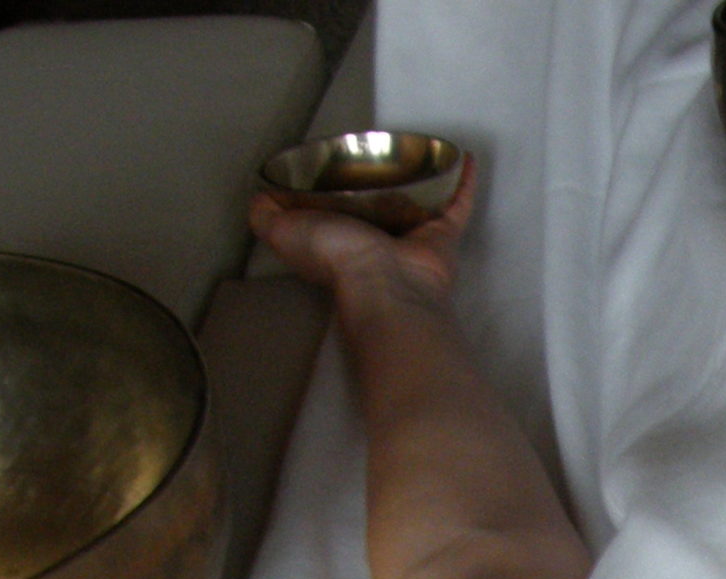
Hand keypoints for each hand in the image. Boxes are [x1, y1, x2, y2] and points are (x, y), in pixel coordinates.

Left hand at [248, 155, 476, 306]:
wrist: (385, 282)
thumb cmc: (335, 256)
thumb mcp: (283, 231)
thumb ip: (266, 216)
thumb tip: (260, 196)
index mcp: (341, 235)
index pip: (338, 206)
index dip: (334, 184)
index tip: (331, 160)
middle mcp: (378, 236)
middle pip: (380, 201)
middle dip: (380, 179)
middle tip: (378, 149)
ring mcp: (414, 235)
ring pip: (420, 200)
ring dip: (424, 179)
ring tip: (422, 150)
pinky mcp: (443, 233)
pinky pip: (457, 202)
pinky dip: (463, 182)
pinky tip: (465, 157)